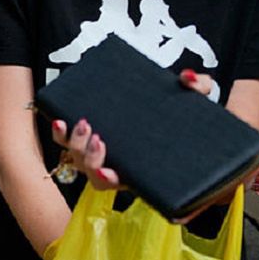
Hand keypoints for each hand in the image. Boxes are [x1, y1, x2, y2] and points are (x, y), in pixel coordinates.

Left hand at [52, 69, 217, 189]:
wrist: (174, 112)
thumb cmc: (187, 116)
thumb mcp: (197, 101)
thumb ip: (197, 88)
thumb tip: (185, 77)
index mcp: (141, 167)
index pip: (122, 182)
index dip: (110, 179)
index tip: (107, 171)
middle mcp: (119, 163)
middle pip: (93, 172)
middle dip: (90, 159)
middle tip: (98, 139)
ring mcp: (102, 151)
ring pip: (78, 159)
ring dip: (75, 144)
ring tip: (83, 124)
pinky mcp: (90, 135)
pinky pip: (68, 141)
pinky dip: (62, 134)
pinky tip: (60, 120)